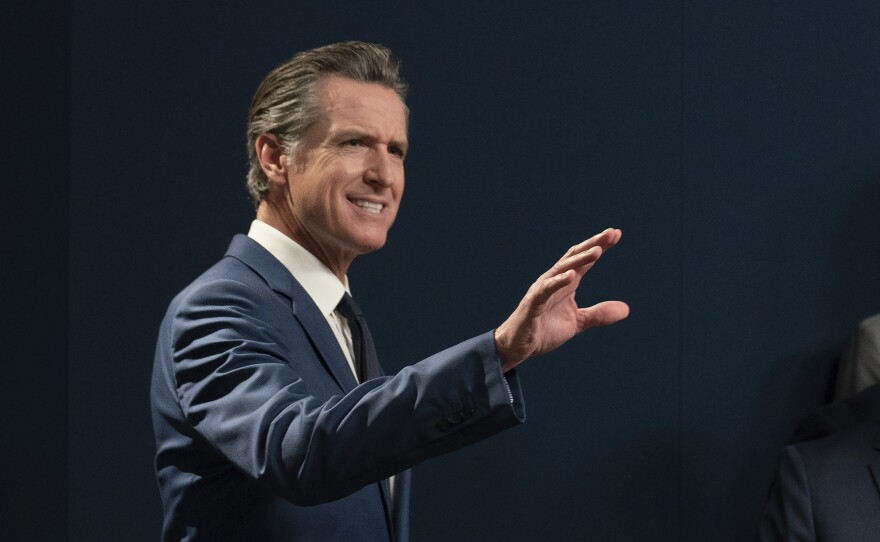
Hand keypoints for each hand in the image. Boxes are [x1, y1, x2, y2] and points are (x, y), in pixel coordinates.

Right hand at [494, 228, 628, 371]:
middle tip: (611, 233)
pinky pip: (546, 290)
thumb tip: (626, 309)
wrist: (519, 346)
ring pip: (562, 269)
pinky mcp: (533, 304)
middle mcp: (554, 281)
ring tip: (597, 252)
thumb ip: (599, 314)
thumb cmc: (544, 330)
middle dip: (593, 244)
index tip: (616, 234)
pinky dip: (558, 282)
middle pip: (575, 257)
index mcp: (566, 283)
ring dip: (580, 260)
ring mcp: (542, 290)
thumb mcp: (577, 322)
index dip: (599, 246)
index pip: (584, 260)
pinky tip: (572, 276)